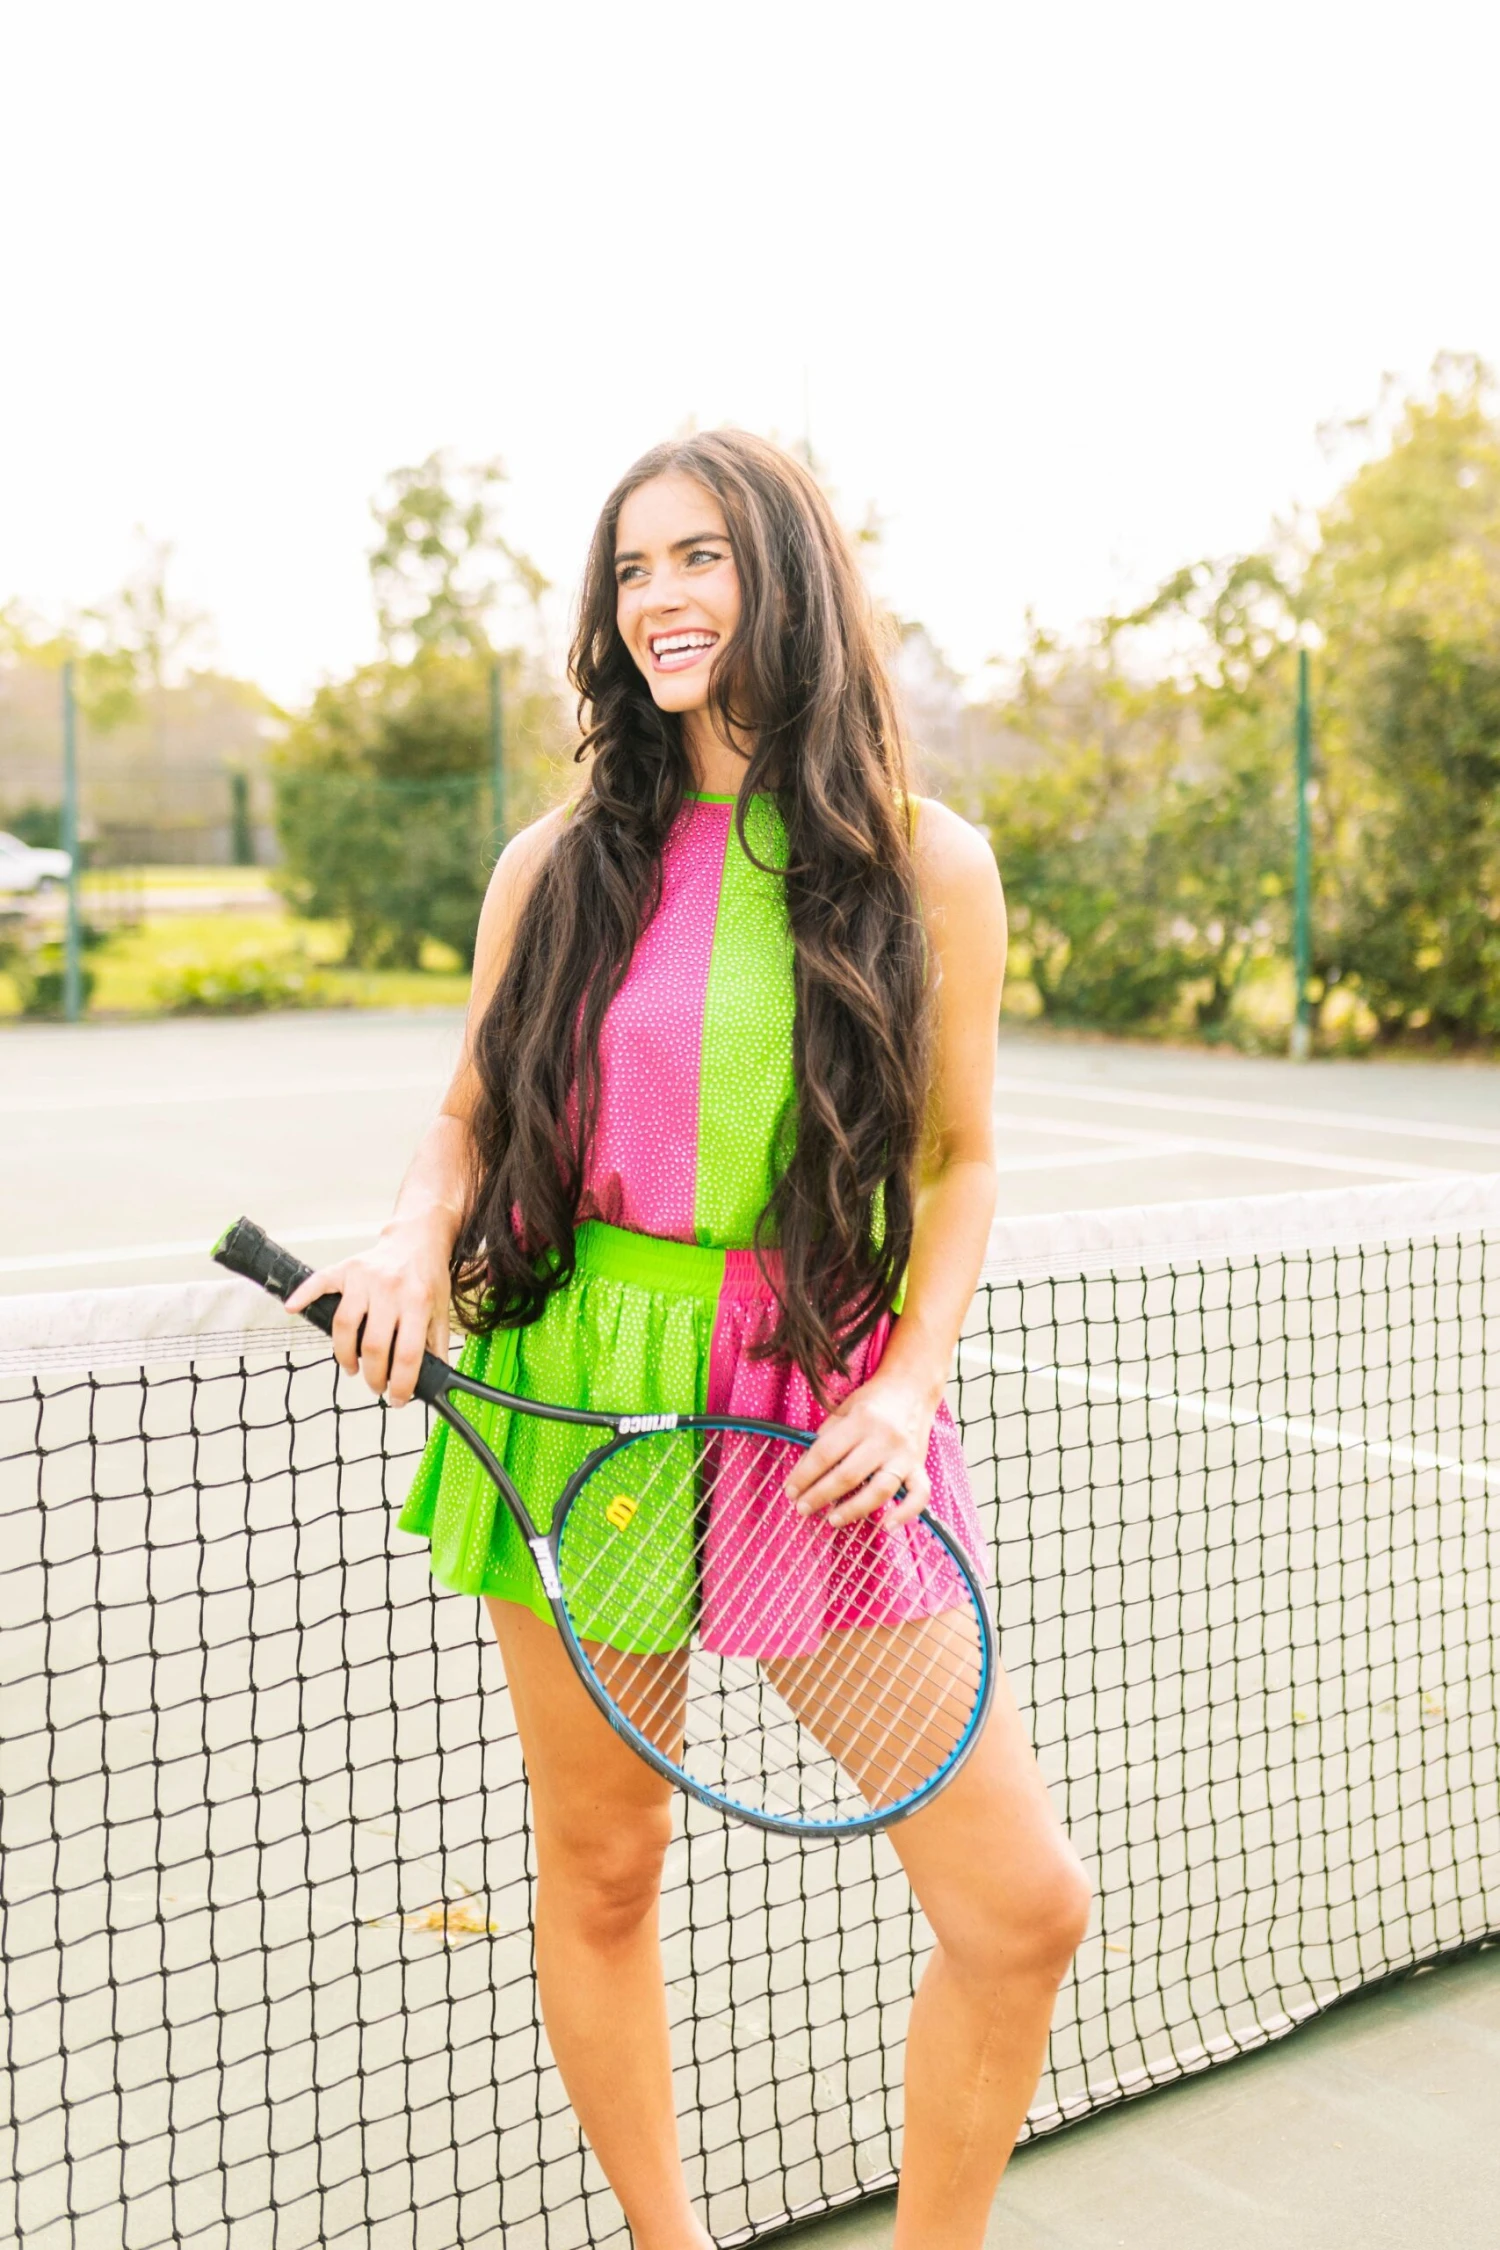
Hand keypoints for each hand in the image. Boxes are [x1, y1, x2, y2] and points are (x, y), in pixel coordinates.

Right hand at [284, 1218, 452, 1407]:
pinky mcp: (346, 1268)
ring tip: (353, 1368)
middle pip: (373, 1345)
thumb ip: (437, 1346)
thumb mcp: (441, 1311)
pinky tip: (292, 1309)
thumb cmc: (427, 1278)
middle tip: (376, 1386)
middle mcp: (390, 1289)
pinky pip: (319, 1282)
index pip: (407, 1354)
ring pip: (345, 1324)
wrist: (417, 1239)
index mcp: (418, 1302)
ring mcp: (365, 1278)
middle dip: (373, 1376)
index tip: (397, 1400)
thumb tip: (436, 1381)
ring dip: (345, 1355)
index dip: (401, 1383)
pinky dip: (303, 1295)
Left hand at [782, 1371, 936, 1529]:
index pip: (826, 1453)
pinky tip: (887, 1525)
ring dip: (854, 1509)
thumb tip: (803, 1472)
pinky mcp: (920, 1467)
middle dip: (821, 1495)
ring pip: (880, 1490)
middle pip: (848, 1475)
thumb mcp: (844, 1409)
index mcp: (861, 1420)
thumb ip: (826, 1438)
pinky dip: (906, 1513)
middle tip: (802, 1508)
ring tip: (832, 1520)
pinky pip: (919, 1495)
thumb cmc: (873, 1401)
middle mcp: (884, 1439)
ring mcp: (905, 1455)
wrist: (912, 1388)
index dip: (804, 1475)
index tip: (790, 1490)